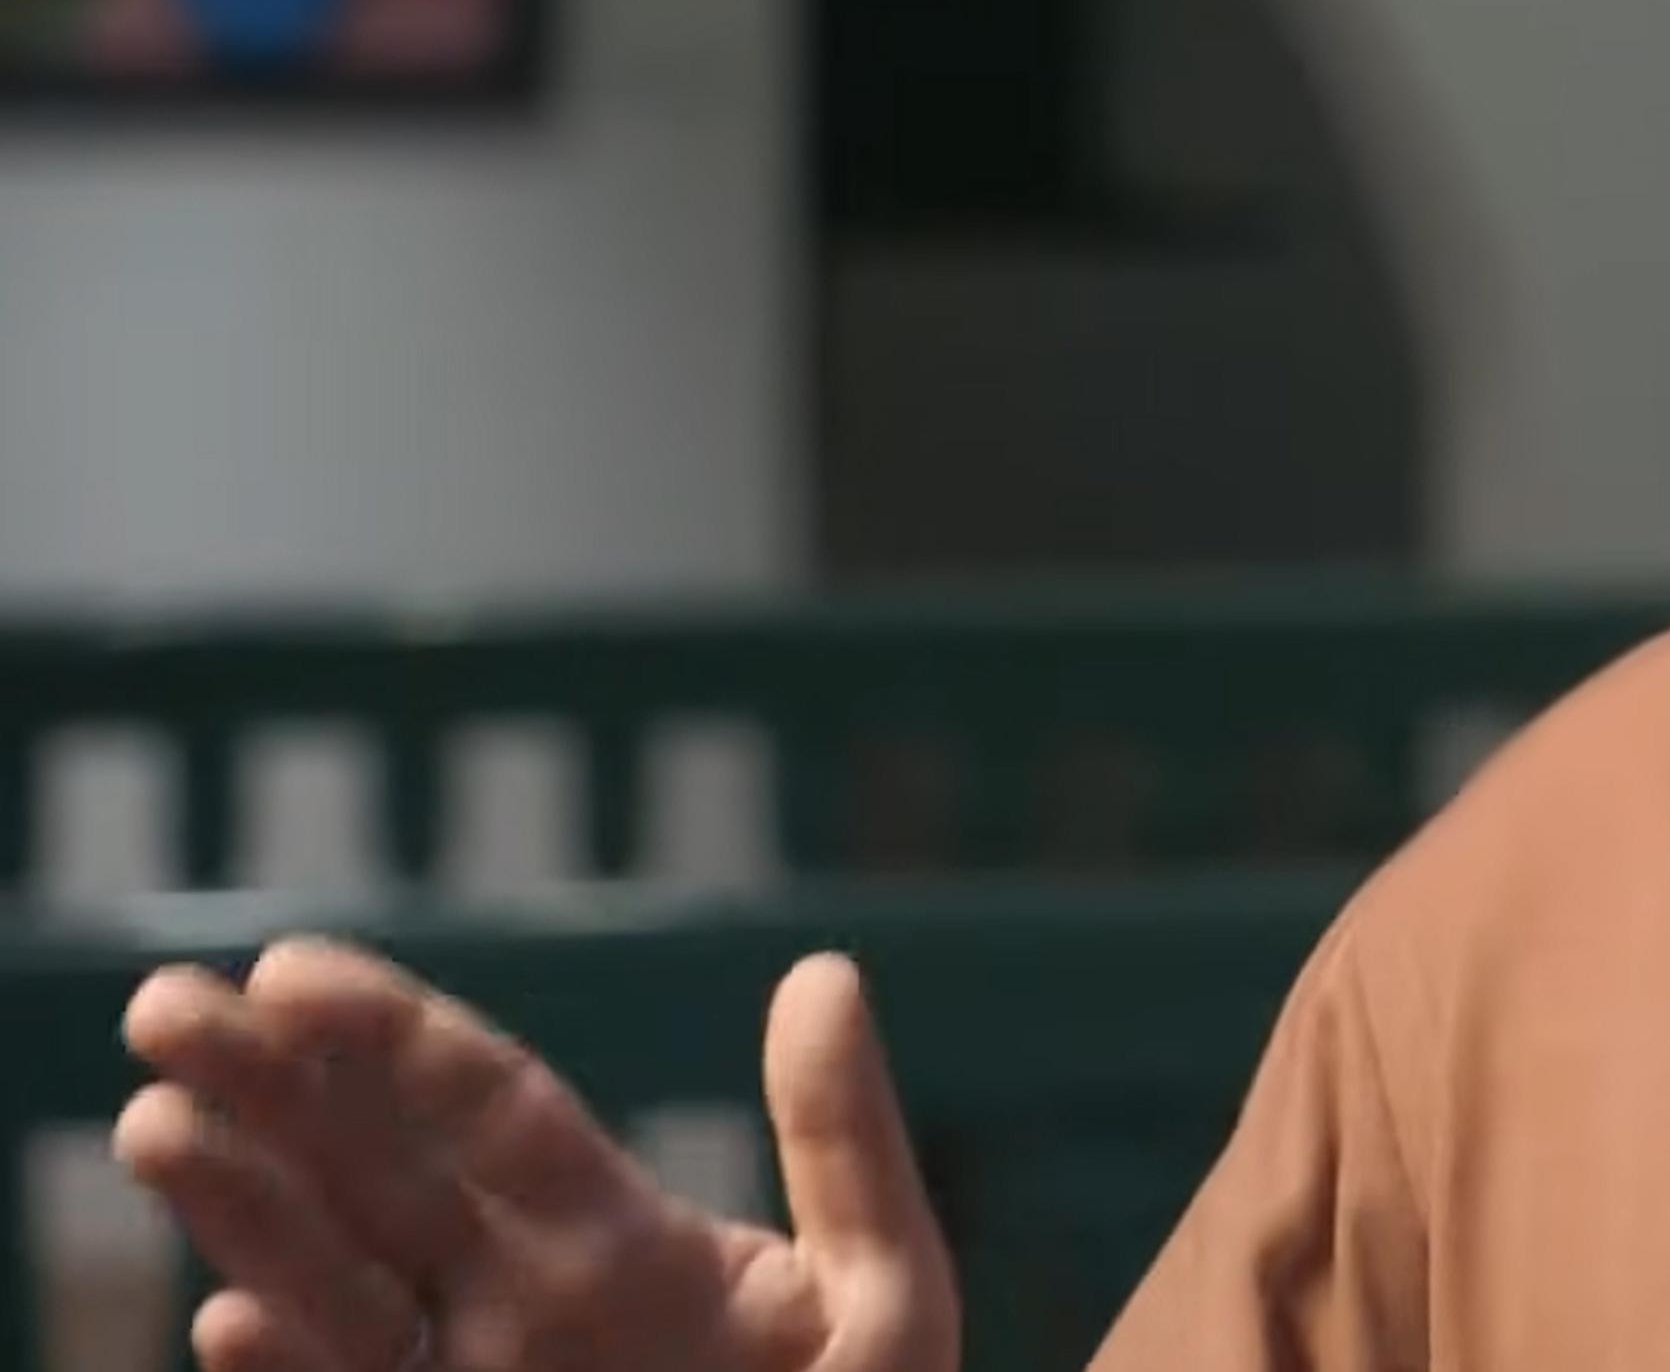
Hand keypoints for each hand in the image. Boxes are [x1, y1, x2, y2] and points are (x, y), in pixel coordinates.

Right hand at [115, 938, 957, 1371]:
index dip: (392, 1033)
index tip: (290, 968)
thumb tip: (822, 971)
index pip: (487, 1107)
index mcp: (620, 1240)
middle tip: (162, 1001)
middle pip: (370, 1174)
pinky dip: (281, 1369)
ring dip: (238, 1207)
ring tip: (155, 1120)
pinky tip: (228, 1317)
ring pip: (322, 1289)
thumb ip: (848, 1149)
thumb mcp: (883, 1297)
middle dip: (265, 1086)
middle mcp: (516, 1305)